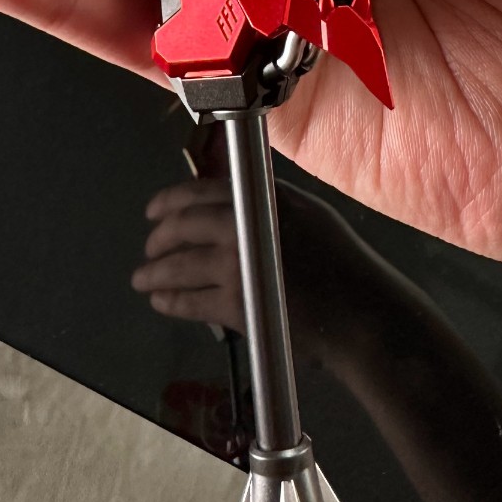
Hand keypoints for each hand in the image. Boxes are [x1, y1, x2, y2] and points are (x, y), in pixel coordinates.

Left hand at [134, 175, 372, 364]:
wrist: (358, 310)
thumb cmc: (340, 261)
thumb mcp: (308, 212)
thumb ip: (268, 201)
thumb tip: (230, 195)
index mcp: (264, 197)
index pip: (203, 191)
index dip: (171, 200)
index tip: (154, 211)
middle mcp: (246, 224)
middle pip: (185, 225)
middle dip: (158, 238)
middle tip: (148, 247)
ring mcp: (239, 265)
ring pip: (180, 266)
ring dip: (154, 273)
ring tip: (142, 279)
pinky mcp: (237, 305)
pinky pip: (191, 302)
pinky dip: (171, 302)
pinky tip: (162, 301)